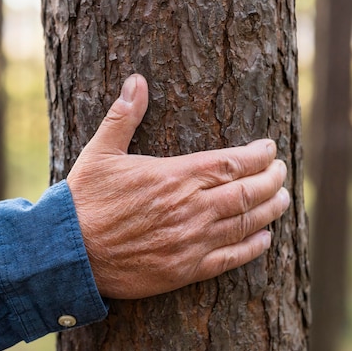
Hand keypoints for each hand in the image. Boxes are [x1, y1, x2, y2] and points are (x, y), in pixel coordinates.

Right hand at [67, 74, 289, 298]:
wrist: (69, 252)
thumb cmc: (84, 199)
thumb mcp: (100, 152)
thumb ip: (123, 117)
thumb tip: (135, 80)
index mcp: (174, 176)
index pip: (232, 162)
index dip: (258, 155)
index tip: (269, 150)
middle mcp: (190, 208)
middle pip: (248, 192)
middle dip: (272, 180)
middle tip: (282, 173)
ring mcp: (190, 241)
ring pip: (246, 224)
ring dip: (270, 210)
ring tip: (283, 200)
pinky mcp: (184, 270)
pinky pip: (230, 259)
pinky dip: (252, 248)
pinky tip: (263, 240)